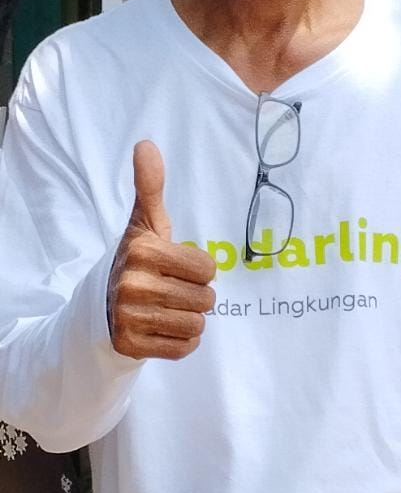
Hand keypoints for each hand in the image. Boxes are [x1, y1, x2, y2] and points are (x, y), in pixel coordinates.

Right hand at [107, 141, 215, 360]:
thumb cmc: (135, 260)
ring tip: (167, 309)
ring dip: (189, 319)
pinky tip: (162, 328)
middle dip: (196, 296)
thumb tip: (146, 144)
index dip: (200, 270)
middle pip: (206, 299)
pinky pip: (184, 348)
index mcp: (143, 251)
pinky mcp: (130, 346)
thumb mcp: (144, 224)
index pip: (209, 269)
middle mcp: (133, 284)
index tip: (177, 267)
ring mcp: (129, 318)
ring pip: (197, 324)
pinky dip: (180, 341)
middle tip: (172, 291)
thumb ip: (150, 187)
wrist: (99, 307)